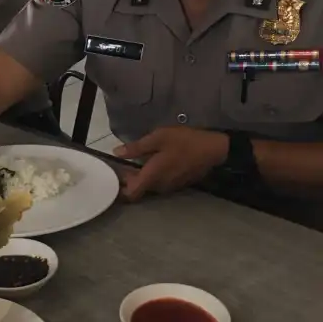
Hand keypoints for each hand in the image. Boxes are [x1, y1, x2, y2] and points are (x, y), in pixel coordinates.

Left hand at [114, 127, 228, 201]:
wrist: (213, 149)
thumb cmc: (184, 141)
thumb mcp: (158, 138)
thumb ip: (137, 147)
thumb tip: (117, 153)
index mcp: (152, 176)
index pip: (131, 193)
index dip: (121, 188)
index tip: (116, 175)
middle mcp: (160, 186)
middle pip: (140, 189)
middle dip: (130, 179)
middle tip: (124, 163)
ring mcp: (171, 186)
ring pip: (150, 186)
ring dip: (142, 177)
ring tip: (138, 161)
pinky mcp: (179, 183)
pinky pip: (160, 183)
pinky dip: (154, 176)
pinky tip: (154, 162)